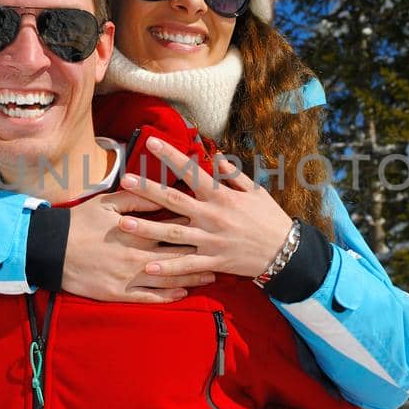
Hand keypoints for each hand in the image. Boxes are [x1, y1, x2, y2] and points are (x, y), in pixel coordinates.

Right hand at [59, 189, 215, 302]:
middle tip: (223, 253)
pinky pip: (150, 298)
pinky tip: (183, 294)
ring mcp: (130, 277)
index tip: (211, 224)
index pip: (172, 228)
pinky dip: (168, 296)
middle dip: (202, 254)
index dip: (194, 227)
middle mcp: (138, 256)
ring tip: (211, 275)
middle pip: (178, 256)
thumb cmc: (80, 223)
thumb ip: (137, 199)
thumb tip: (162, 192)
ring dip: (192, 277)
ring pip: (169, 279)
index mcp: (137, 231)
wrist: (51, 250)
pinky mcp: (120, 294)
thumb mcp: (107, 203)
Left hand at [118, 136, 295, 280]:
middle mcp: (212, 216)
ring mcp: (211, 240)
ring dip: (146, 229)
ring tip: (123, 223)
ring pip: (172, 234)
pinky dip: (167, 267)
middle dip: (147, 190)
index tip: (150, 142)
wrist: (286, 251)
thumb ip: (233, 174)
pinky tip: (147, 267)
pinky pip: (186, 265)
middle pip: (173, 200)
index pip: (191, 171)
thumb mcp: (255, 191)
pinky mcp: (213, 261)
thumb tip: (217, 155)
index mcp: (221, 196)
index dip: (170, 155)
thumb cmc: (269, 218)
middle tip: (124, 180)